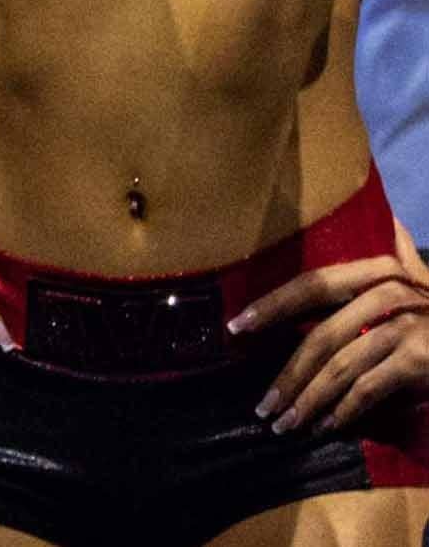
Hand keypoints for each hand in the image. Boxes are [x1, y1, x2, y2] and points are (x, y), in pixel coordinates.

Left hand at [241, 247, 428, 433]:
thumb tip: (391, 221)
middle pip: (320, 334)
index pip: (314, 283)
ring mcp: (408, 326)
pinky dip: (344, 411)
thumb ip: (406, 255)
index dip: (273, 305)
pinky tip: (327, 425)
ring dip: (308, 401)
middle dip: (287, 374)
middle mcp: (392, 292)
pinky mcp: (421, 359)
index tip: (237, 328)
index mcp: (384, 269)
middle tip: (263, 405)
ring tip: (285, 423)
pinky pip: (368, 389)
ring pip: (339, 367)